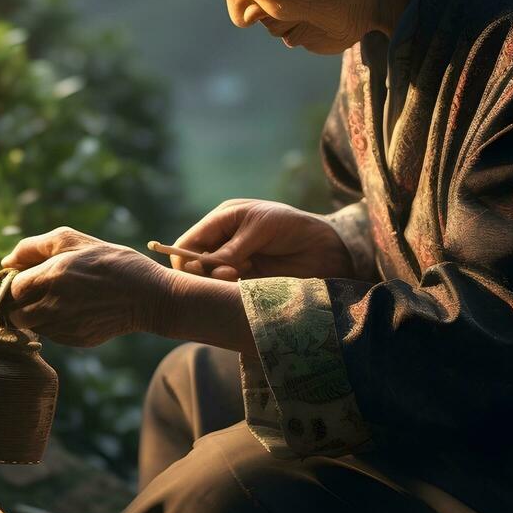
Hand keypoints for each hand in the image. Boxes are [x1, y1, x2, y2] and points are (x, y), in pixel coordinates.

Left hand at [0, 226, 172, 346]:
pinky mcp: (75, 341)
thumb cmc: (112, 262)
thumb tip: (6, 261)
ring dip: (35, 316)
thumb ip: (34, 247)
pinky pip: (52, 336)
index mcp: (49, 276)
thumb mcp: (75, 241)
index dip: (15, 284)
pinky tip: (74, 312)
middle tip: (37, 293)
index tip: (27, 279)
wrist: (149, 296)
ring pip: (31, 327)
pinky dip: (54, 326)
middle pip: (14, 314)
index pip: (11, 289)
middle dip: (20, 304)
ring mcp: (63, 327)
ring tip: (57, 301)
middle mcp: (52, 305)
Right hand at [171, 199, 355, 280]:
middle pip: (193, 265)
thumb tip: (202, 266)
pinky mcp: (247, 282)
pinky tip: (247, 283)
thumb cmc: (293, 227)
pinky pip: (228, 291)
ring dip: (220, 281)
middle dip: (203, 272)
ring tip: (240, 275)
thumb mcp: (260, 228)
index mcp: (221, 221)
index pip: (188, 242)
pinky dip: (231, 290)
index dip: (184, 257)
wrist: (327, 247)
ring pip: (209, 281)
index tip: (195, 270)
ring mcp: (234, 264)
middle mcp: (223, 243)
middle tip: (226, 273)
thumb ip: (231, 248)